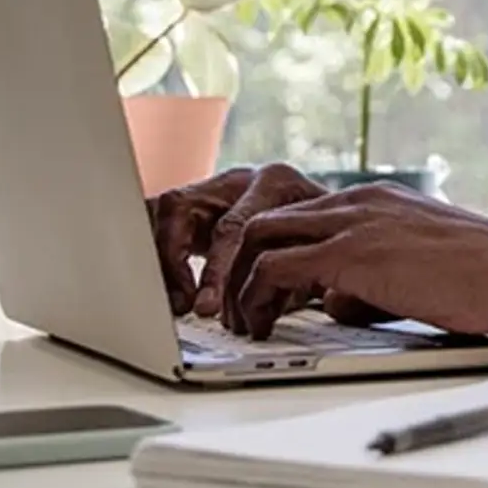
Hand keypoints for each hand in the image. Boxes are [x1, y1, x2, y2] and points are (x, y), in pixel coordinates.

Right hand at [148, 163, 327, 317]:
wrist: (330, 215)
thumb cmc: (328, 234)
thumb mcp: (328, 248)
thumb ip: (313, 271)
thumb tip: (316, 305)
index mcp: (276, 182)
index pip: (233, 226)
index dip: (216, 271)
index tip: (206, 308)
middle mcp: (240, 179)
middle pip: (184, 212)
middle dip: (178, 264)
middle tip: (186, 307)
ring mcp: (214, 188)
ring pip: (166, 214)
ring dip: (163, 261)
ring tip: (176, 302)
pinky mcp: (194, 204)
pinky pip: (159, 222)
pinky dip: (157, 255)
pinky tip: (168, 288)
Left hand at [219, 185, 487, 341]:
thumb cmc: (485, 274)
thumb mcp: (416, 266)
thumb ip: (370, 277)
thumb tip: (336, 304)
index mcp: (374, 200)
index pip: (297, 217)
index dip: (269, 255)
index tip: (262, 293)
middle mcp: (356, 201)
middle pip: (266, 219)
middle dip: (238, 265)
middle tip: (234, 308)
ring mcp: (351, 222)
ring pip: (258, 236)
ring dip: (237, 282)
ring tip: (239, 323)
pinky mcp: (351, 253)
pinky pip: (275, 268)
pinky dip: (255, 298)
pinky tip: (259, 328)